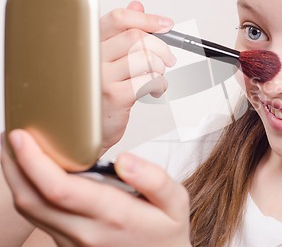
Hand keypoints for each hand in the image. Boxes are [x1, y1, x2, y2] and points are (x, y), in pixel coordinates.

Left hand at [1, 130, 191, 246]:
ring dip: (14, 179)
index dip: (33, 162)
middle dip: (13, 165)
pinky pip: (38, 218)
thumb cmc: (166, 232)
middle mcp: (86, 231)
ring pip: (30, 211)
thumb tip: (124, 159)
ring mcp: (73, 241)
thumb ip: (153, 179)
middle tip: (9, 135)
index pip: (60, 189)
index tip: (22, 136)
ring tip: (13, 150)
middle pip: (32, 199)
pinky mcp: (68, 244)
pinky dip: (27, 192)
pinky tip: (30, 173)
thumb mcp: (175, 202)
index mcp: (114, 214)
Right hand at [100, 1, 175, 149]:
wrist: (82, 134)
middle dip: (161, 47)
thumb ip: (119, 32)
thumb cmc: (96, 95)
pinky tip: (154, 91)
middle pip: (136, 37)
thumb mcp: (105, 60)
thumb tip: (137, 6)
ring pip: (146, 58)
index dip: (147, 19)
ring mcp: (101, 77)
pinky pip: (148, 80)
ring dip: (160, 68)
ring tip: (157, 78)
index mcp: (89, 43)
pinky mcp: (114, 96)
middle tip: (168, 59)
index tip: (166, 24)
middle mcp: (92, 57)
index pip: (119, 18)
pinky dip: (160, 84)